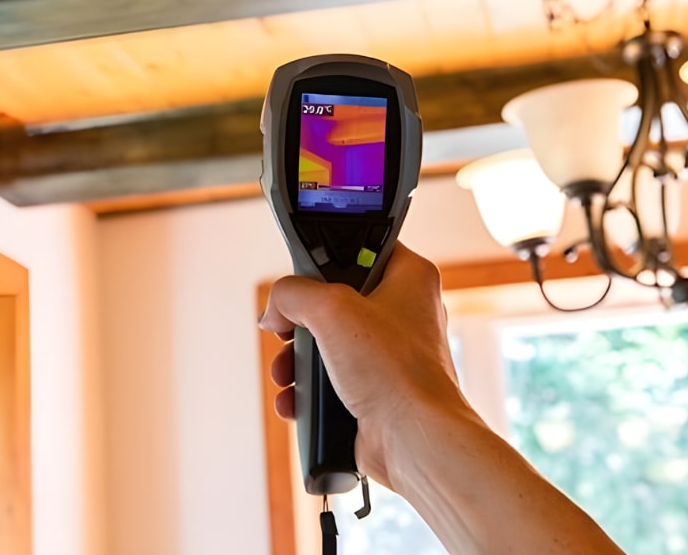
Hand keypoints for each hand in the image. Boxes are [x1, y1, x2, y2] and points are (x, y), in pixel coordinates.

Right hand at [259, 242, 467, 487]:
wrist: (413, 439)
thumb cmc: (396, 372)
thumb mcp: (331, 309)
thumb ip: (292, 294)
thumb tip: (274, 310)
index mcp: (409, 278)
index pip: (362, 247)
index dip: (326, 258)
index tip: (301, 275)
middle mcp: (404, 313)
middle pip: (334, 302)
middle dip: (300, 324)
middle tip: (289, 331)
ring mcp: (390, 355)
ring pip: (328, 345)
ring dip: (298, 363)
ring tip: (287, 374)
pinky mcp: (376, 390)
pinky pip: (331, 382)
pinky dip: (309, 393)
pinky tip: (296, 402)